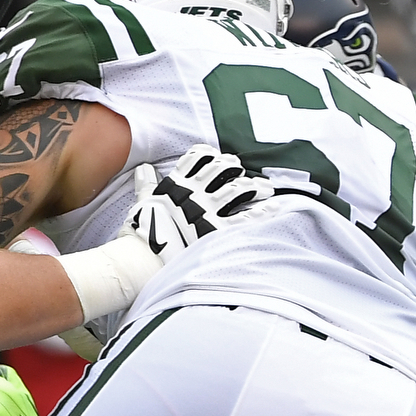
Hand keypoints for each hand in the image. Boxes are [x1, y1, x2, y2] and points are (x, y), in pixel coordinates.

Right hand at [130, 145, 277, 253]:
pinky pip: (246, 218)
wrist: (142, 260)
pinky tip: (273, 207)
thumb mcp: (143, 203)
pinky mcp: (216, 231)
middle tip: (241, 170)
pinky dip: (262, 211)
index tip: (220, 157)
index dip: (211, 155)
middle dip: (233, 167)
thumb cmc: (141, 233)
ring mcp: (206, 211)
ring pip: (237, 189)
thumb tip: (145, 170)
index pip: (197, 158)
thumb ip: (146, 185)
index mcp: (176, 184)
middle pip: (221, 169)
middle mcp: (193, 193)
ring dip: (254, 186)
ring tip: (264, 187)